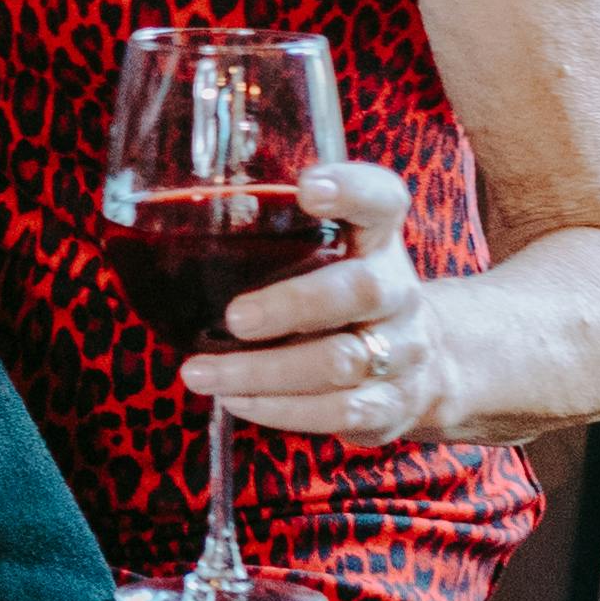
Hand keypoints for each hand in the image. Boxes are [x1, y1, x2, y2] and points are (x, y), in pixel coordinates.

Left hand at [176, 161, 448, 440]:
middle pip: (361, 291)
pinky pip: (337, 412)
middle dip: (294, 305)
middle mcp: (398, 291)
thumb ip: (279, 234)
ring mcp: (401, 351)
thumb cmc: (346, 293)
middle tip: (234, 317)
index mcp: (379, 239)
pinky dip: (280, 409)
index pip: (381, 199)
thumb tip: (172, 225)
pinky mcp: (390, 403)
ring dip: (263, 371)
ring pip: (340, 363)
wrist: (427, 362)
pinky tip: (235, 400)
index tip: (306, 189)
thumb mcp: (332, 252)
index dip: (350, 189)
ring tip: (200, 373)